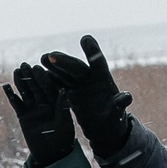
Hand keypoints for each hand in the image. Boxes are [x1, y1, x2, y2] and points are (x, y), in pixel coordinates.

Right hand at [1, 61, 76, 167]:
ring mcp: (33, 109)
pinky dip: (11, 96)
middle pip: (35, 87)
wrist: (51, 155)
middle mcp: (44, 103)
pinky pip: (16, 104)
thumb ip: (62, 107)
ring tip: (15, 71)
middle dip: (30, 76)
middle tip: (24, 65)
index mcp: (56, 101)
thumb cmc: (63, 140)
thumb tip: (63, 90)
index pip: (48, 87)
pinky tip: (6, 86)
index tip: (37, 68)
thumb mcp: (64, 123)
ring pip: (25, 93)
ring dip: (20, 82)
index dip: (42, 78)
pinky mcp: (23, 116)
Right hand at [39, 34, 132, 157]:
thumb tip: (127, 97)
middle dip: (64, 61)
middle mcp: (90, 78)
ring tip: (43, 58)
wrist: (103, 128)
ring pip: (65, 72)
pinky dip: (50, 79)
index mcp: (103, 79)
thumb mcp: (116, 114)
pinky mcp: (71, 91)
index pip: (98, 62)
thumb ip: (119, 104)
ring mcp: (79, 84)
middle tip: (51, 55)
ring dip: (54, 65)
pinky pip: (59, 83)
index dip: (92, 51)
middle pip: (76, 67)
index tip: (85, 39)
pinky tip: (39, 74)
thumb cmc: (113, 120)